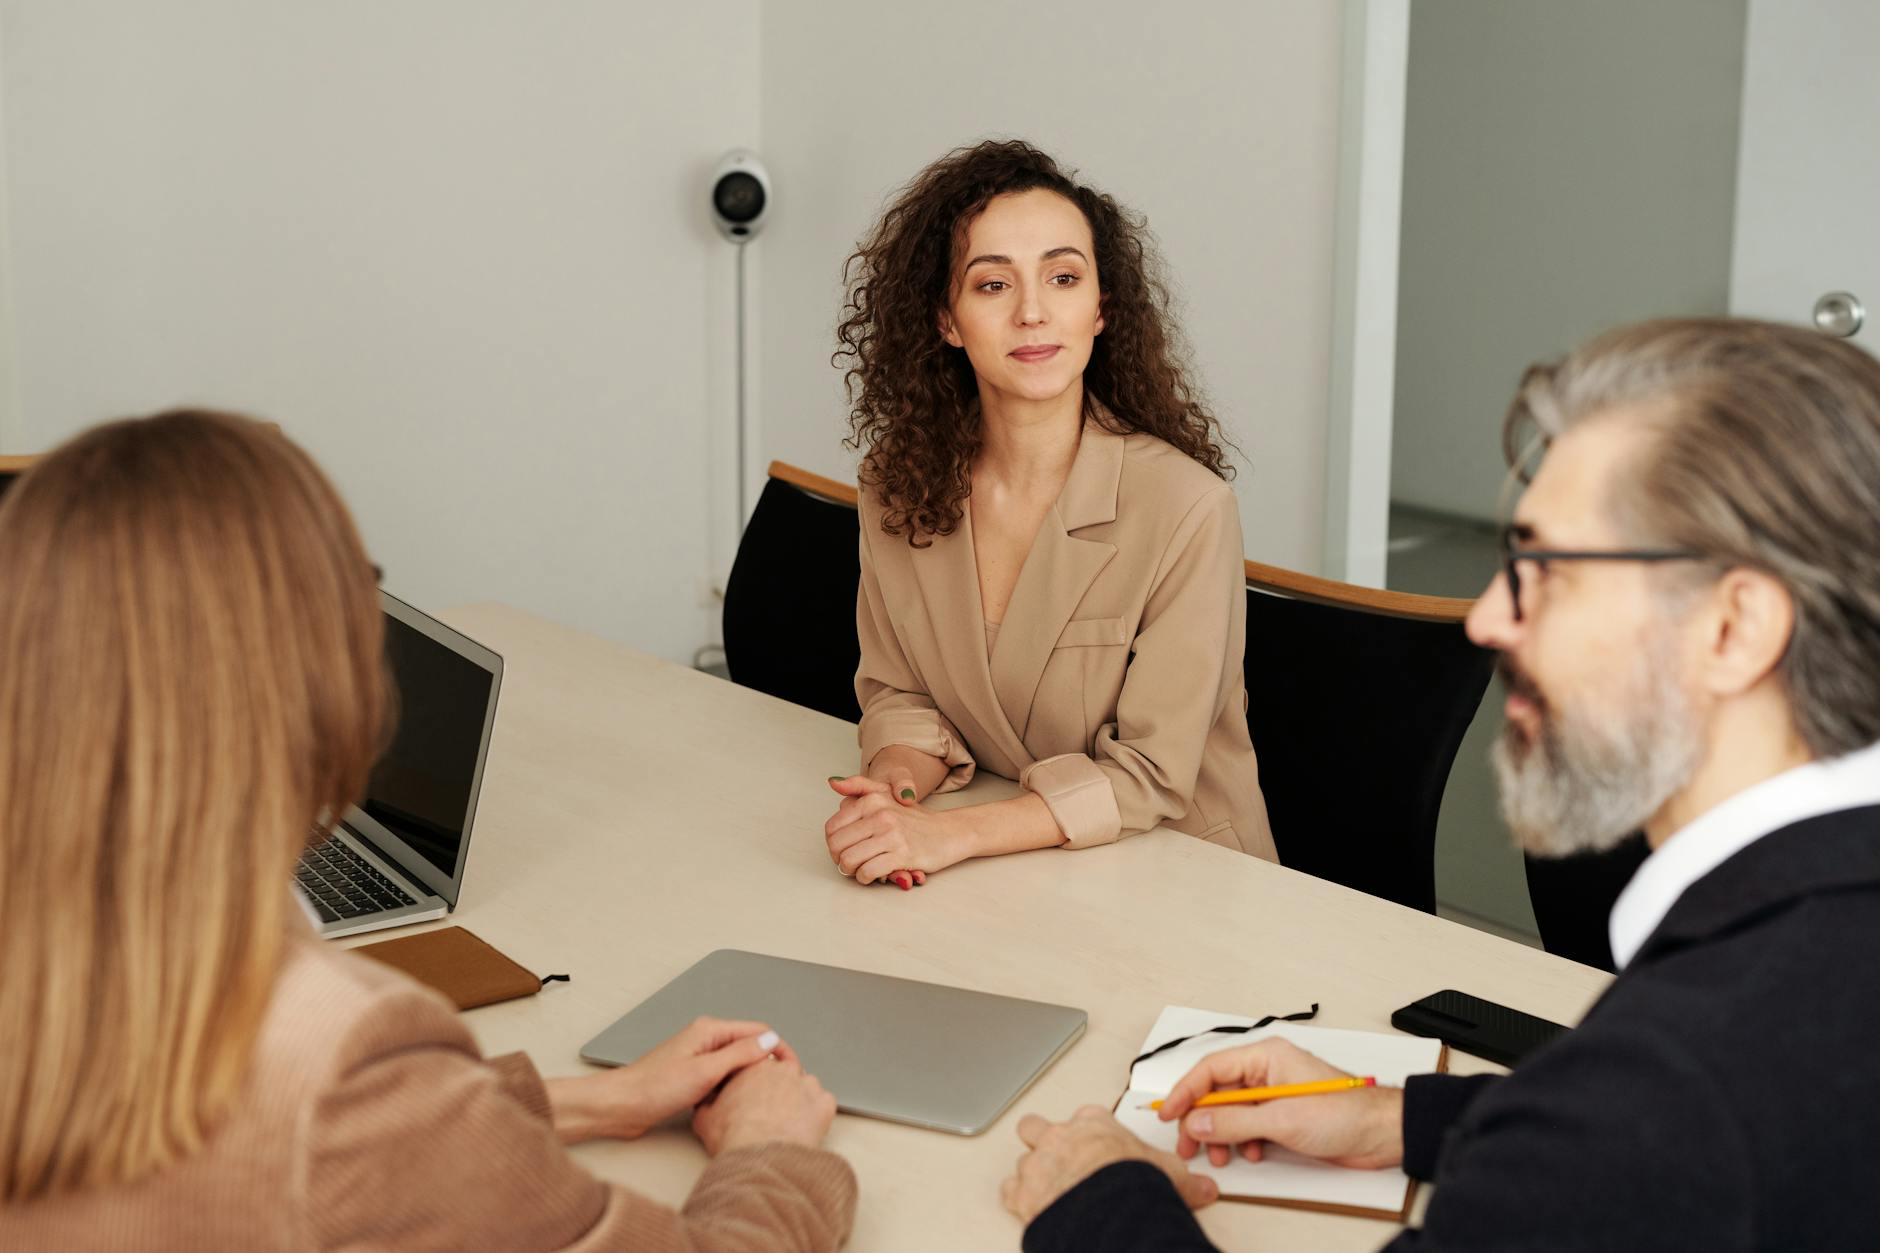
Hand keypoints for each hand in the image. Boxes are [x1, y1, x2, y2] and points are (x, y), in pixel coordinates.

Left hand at [546, 1017, 781, 1142]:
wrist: (622, 1107)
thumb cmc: (655, 1088)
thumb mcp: (705, 1071)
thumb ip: (740, 1054)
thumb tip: (770, 1041)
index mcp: (710, 1030)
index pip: (759, 1031)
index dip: (779, 1050)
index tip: (792, 1071)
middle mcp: (706, 1039)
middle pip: (750, 1046)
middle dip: (767, 1064)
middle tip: (779, 1088)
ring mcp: (699, 1057)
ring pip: (738, 1064)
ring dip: (749, 1078)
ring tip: (759, 1097)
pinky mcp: (693, 1075)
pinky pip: (724, 1077)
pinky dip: (733, 1088)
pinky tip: (733, 1103)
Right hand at [692, 1041, 837, 1154]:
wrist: (761, 1159)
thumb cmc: (734, 1138)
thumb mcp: (704, 1117)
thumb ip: (709, 1101)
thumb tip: (708, 1101)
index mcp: (754, 1066)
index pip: (759, 1061)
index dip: (757, 1078)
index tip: (757, 1091)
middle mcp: (783, 1068)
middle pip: (784, 1071)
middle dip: (778, 1087)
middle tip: (770, 1110)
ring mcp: (807, 1084)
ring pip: (805, 1086)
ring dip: (798, 1098)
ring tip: (787, 1122)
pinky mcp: (824, 1103)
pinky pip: (823, 1103)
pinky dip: (816, 1113)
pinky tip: (804, 1127)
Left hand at [825, 775, 962, 885]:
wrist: (949, 832)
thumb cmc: (915, 819)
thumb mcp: (887, 794)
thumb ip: (859, 786)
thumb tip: (833, 782)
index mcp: (872, 801)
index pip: (832, 828)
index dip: (833, 844)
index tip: (843, 850)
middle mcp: (880, 815)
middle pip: (837, 846)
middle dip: (839, 859)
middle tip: (850, 863)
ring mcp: (892, 835)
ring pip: (849, 860)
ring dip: (851, 871)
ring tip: (860, 870)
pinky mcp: (903, 855)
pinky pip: (868, 872)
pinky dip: (865, 878)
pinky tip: (873, 875)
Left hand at [1001, 1105, 1217, 1225]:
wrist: (1109, 1206)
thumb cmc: (1134, 1182)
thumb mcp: (1171, 1173)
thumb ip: (1185, 1177)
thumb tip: (1206, 1187)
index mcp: (1094, 1125)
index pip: (1088, 1116)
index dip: (1090, 1130)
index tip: (1098, 1143)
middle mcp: (1061, 1137)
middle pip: (1037, 1126)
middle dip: (1041, 1138)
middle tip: (1057, 1155)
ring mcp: (1038, 1163)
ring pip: (1023, 1160)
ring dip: (1032, 1174)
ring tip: (1047, 1189)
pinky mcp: (1022, 1193)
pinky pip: (1010, 1191)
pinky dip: (1017, 1199)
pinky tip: (1030, 1207)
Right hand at [1159, 1038, 1404, 1169]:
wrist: (1382, 1133)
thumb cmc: (1345, 1112)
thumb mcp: (1282, 1118)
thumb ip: (1235, 1120)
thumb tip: (1198, 1122)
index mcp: (1265, 1056)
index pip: (1211, 1069)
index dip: (1187, 1091)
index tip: (1170, 1114)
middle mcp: (1267, 1071)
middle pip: (1217, 1091)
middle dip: (1201, 1118)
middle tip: (1187, 1143)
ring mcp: (1274, 1094)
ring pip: (1230, 1111)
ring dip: (1221, 1134)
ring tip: (1221, 1155)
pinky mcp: (1283, 1116)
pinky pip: (1248, 1125)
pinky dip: (1241, 1141)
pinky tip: (1249, 1153)